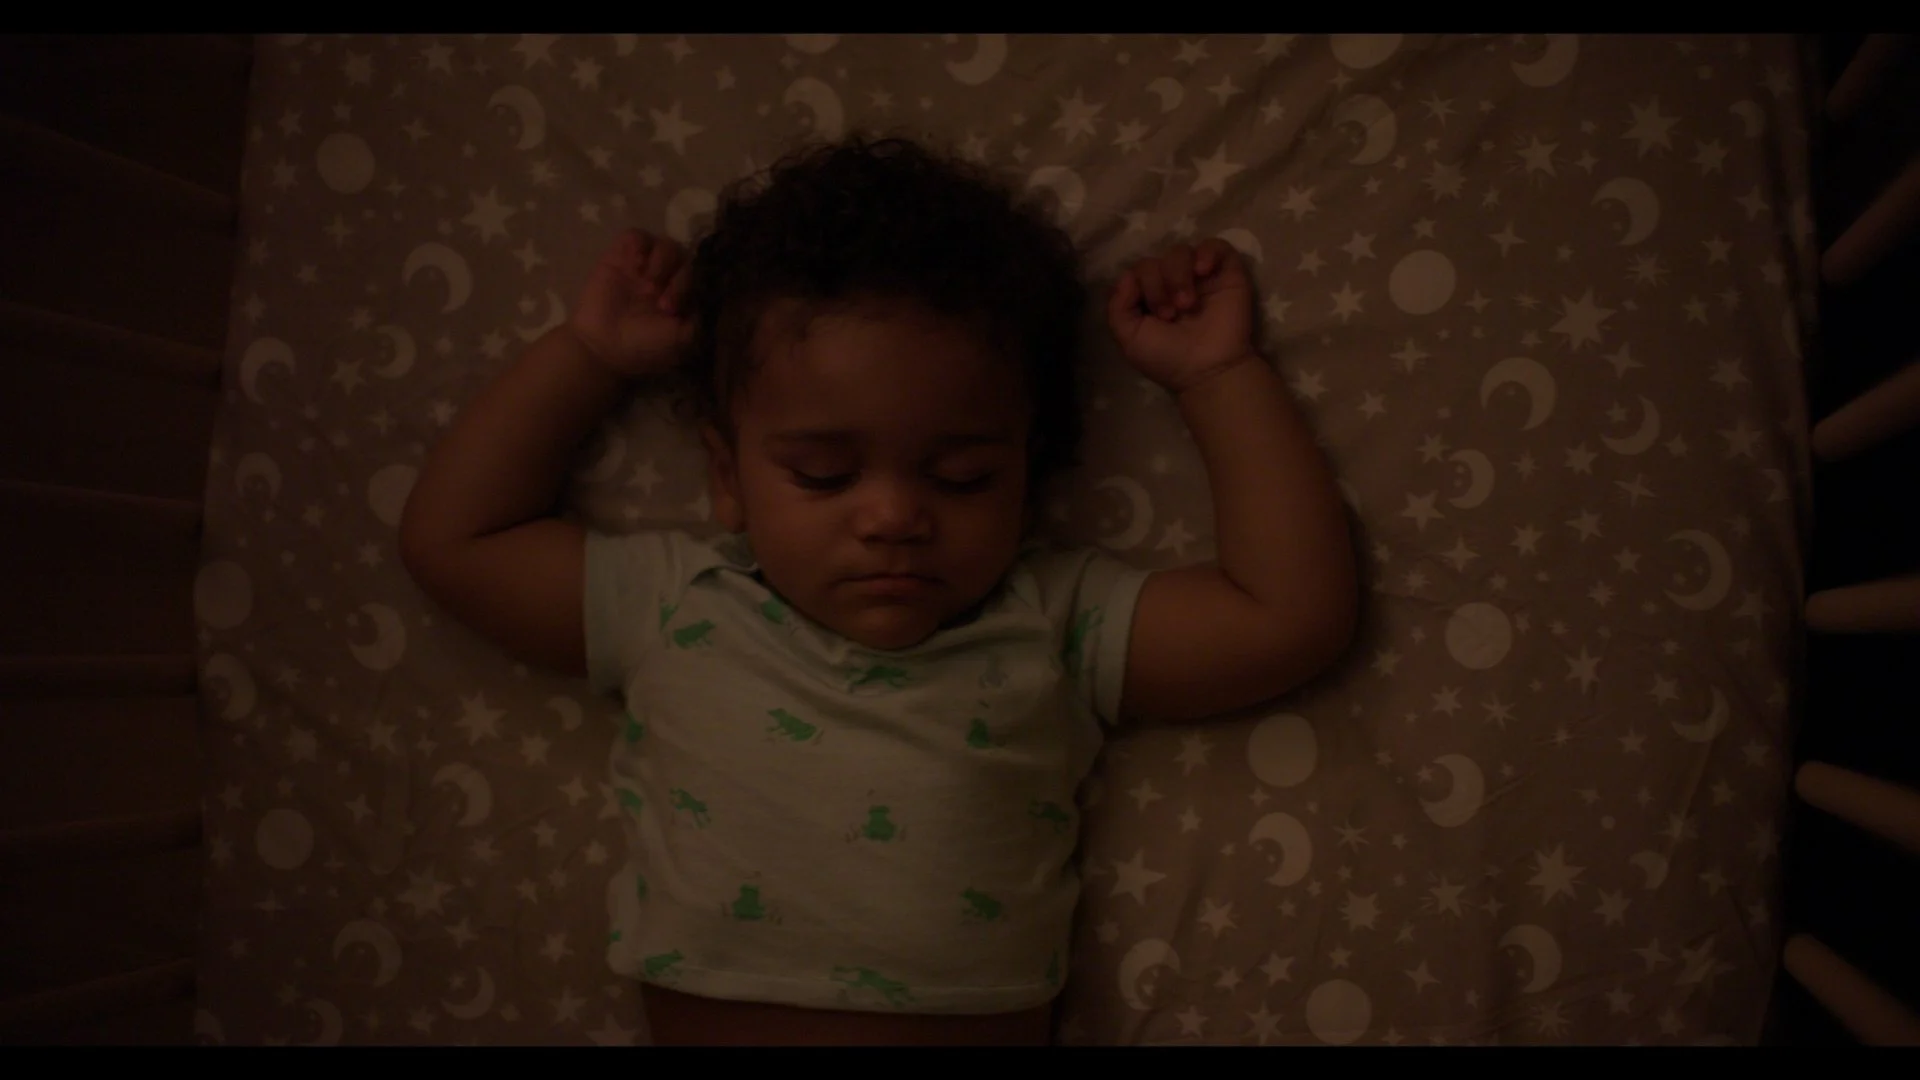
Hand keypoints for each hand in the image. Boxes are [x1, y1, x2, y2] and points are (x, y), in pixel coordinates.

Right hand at [566, 228, 693, 377]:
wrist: (602, 347)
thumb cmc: (644, 347)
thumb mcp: (682, 340)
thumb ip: (701, 317)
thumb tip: (710, 296)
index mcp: (686, 295)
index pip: (703, 276)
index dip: (693, 288)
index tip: (673, 310)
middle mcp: (669, 278)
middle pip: (686, 258)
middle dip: (679, 279)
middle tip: (661, 303)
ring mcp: (645, 266)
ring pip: (666, 244)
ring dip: (662, 261)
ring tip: (647, 283)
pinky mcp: (621, 256)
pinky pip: (636, 235)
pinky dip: (639, 244)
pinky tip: (635, 264)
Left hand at [1107, 237, 1258, 393]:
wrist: (1208, 371)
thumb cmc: (1169, 358)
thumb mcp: (1129, 338)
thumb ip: (1118, 307)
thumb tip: (1127, 276)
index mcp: (1151, 297)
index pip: (1137, 271)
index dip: (1140, 286)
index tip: (1154, 315)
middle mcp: (1174, 284)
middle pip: (1155, 261)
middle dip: (1157, 285)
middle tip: (1171, 315)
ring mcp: (1201, 278)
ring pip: (1180, 252)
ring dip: (1178, 275)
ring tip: (1187, 304)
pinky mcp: (1227, 274)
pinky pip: (1216, 245)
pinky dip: (1206, 252)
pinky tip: (1202, 270)